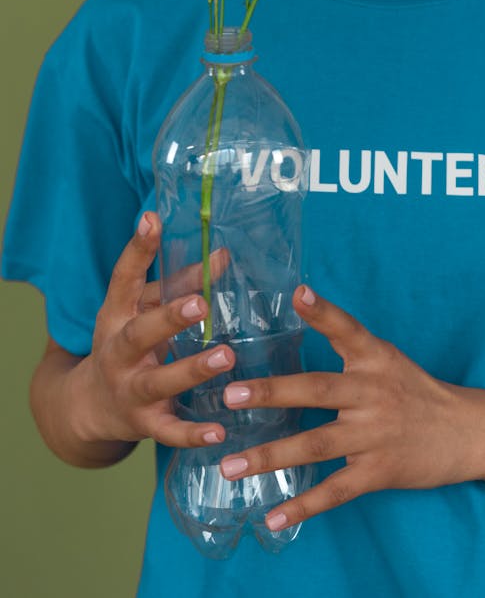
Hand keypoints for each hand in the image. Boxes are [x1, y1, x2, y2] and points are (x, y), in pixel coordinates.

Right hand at [69, 211, 235, 447]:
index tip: (152, 219)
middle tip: (202, 303)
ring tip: (225, 355)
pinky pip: (169, 431)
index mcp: (117, 315)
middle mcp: (119, 351)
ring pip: (160, 381)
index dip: (137, 248)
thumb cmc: (129, 344)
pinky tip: (220, 431)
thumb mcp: (142, 311)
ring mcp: (130, 389)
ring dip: (193, 369)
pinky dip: (193, 433)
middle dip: (171, 317)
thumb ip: (182, 283)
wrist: (89, 408)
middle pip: (141, 333)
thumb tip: (224, 253)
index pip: (124, 277)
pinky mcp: (144, 424)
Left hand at [220, 286, 474, 530]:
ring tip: (229, 466)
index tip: (298, 293)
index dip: (323, 312)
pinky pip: (335, 490)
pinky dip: (303, 505)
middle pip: (318, 390)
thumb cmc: (415, 390)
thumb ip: (347, 342)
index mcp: (375, 358)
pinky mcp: (380, 470)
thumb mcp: (386, 358)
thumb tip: (299, 302)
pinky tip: (272, 517)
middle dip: (272, 393)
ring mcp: (376, 433)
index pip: (347, 329)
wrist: (468, 432)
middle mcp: (373, 392)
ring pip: (317, 444)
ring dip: (271, 456)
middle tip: (228, 395)